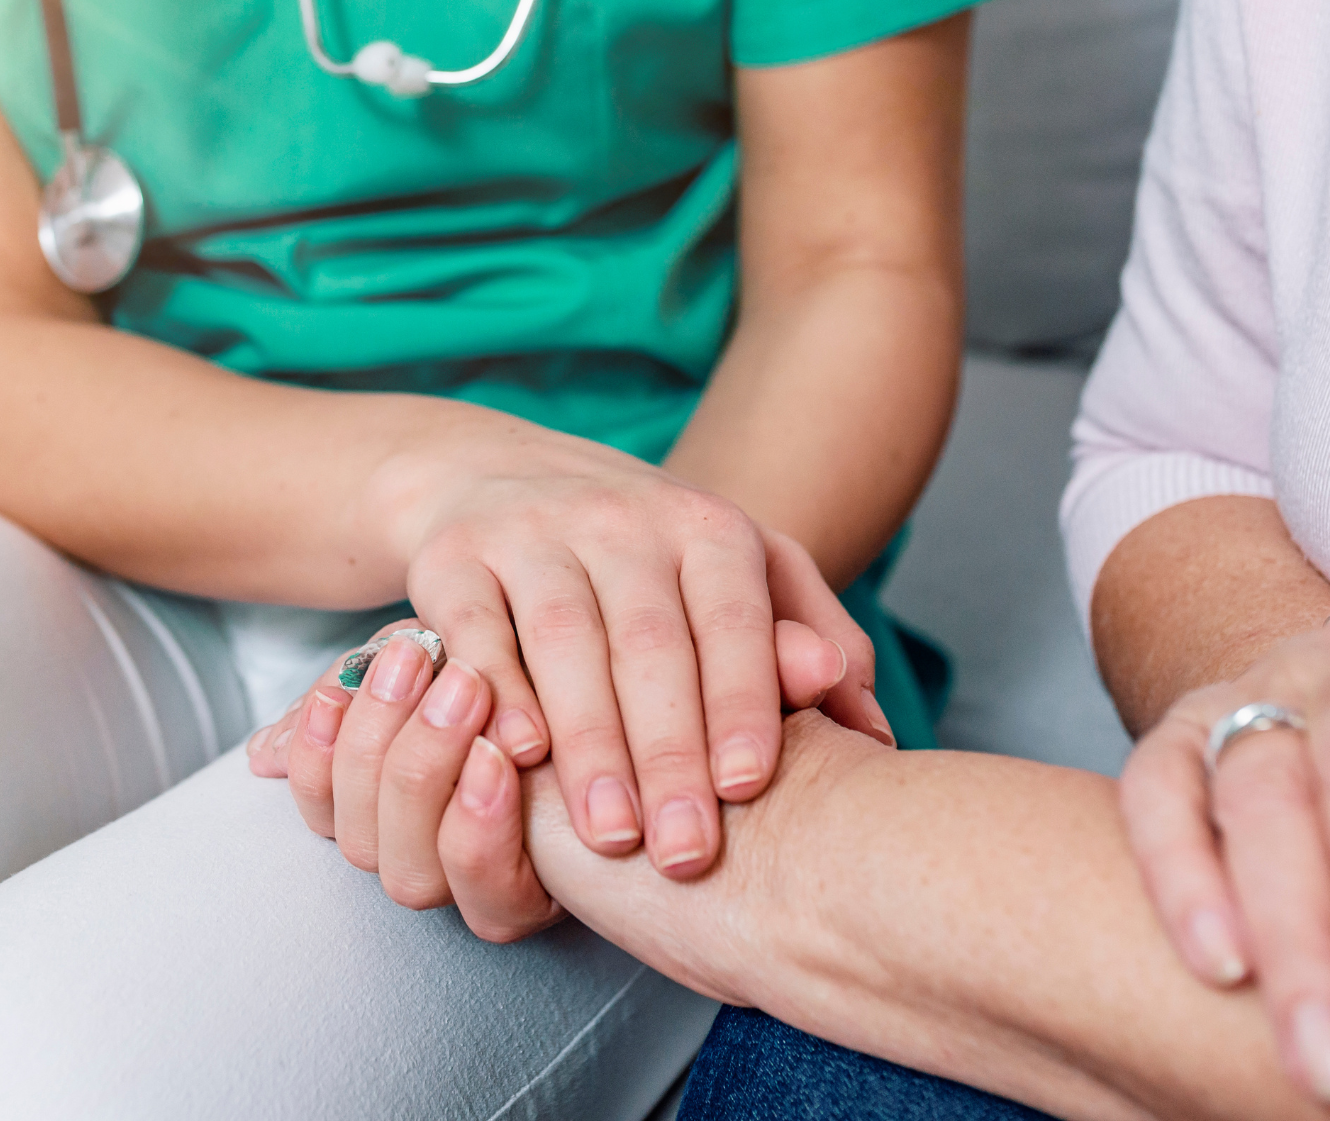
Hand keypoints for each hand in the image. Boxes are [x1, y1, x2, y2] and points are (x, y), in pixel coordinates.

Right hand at [351, 423, 894, 880]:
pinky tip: (520, 758)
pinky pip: (477, 629)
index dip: (742, 702)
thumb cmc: (645, 560)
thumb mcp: (740, 577)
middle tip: (684, 853)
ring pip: (564, 639)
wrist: (499, 477)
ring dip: (589, 743)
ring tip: (611, 836)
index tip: (749, 790)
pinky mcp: (454, 557)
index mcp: (705, 525)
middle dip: (669, 753)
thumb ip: (812, 643)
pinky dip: (498, 691)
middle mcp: (621, 518)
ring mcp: (532, 532)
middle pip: (650, 642)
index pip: (732, 619)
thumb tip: (875, 732)